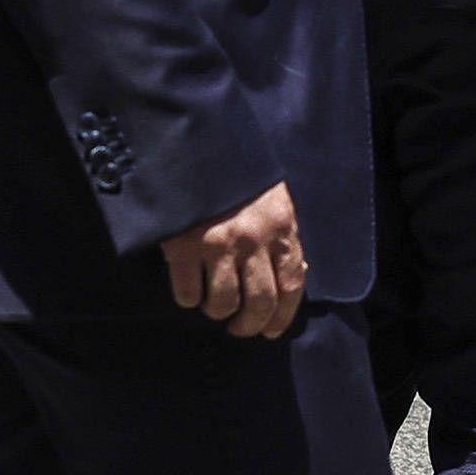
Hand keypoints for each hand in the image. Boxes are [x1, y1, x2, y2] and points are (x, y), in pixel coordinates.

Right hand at [162, 182, 305, 337]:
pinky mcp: (183, 247)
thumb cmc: (236, 171)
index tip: (271, 330)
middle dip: (250, 325)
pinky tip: (189, 291)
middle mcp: (254, 239)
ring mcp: (218, 244)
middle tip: (239, 328)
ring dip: (218, 311)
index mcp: (282, 226)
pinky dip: (189, 299)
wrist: (192, 144)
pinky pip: (188, 293)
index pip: (292, 284)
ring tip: (213, 306)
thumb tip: (291, 274)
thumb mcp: (272, 197)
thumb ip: (281, 234)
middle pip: (260, 302)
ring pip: (223, 303)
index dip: (283, 315)